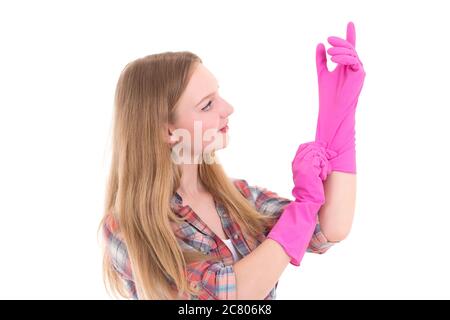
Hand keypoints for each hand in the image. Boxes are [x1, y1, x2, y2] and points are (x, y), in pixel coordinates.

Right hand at [291, 141, 336, 203]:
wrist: (308, 200)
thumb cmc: (311, 188)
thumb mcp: (309, 172)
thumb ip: (311, 162)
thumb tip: (321, 150)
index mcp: (295, 162)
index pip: (303, 146)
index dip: (314, 145)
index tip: (324, 149)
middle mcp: (297, 162)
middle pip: (311, 147)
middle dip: (323, 151)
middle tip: (331, 157)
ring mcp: (302, 164)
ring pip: (317, 152)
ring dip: (324, 161)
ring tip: (325, 172)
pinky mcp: (309, 167)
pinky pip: (320, 159)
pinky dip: (325, 167)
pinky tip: (323, 176)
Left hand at [315, 21, 365, 172]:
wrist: (332, 110)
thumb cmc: (327, 94)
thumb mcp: (322, 72)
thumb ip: (321, 59)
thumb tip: (319, 44)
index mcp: (346, 65)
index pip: (349, 48)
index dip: (350, 35)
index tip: (350, 23)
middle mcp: (354, 67)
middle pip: (350, 48)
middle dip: (340, 41)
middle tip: (328, 39)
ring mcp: (359, 70)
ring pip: (352, 53)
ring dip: (340, 50)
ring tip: (329, 51)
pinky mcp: (360, 75)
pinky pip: (353, 61)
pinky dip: (344, 58)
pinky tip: (334, 59)